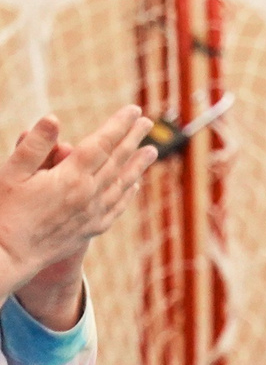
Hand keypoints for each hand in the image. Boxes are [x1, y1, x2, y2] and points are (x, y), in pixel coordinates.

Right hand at [0, 109, 156, 306]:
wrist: (9, 254)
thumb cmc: (5, 210)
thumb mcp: (11, 172)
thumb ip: (35, 145)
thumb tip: (54, 119)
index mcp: (72, 178)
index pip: (102, 144)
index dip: (119, 125)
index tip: (133, 110)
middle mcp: (89, 195)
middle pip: (118, 161)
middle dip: (133, 138)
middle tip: (147, 121)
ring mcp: (93, 214)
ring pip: (123, 184)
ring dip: (138, 165)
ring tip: (152, 150)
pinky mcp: (91, 229)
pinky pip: (117, 207)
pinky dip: (128, 193)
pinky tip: (134, 185)